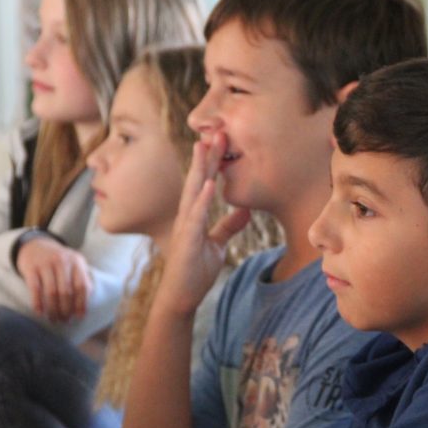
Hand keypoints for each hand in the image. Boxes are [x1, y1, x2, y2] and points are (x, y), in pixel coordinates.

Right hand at [16, 237, 91, 321]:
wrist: (34, 245)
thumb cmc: (58, 261)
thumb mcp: (73, 264)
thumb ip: (82, 279)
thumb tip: (85, 303)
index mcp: (76, 262)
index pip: (82, 286)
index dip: (81, 304)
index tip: (79, 317)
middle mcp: (62, 261)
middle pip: (66, 291)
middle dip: (66, 309)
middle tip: (65, 320)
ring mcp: (46, 264)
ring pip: (51, 292)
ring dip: (53, 309)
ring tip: (54, 319)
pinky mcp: (31, 268)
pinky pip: (35, 288)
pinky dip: (38, 303)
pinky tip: (40, 313)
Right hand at [157, 132, 250, 314]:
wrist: (181, 296)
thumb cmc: (195, 270)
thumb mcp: (217, 244)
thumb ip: (229, 226)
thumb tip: (245, 211)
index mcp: (194, 214)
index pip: (204, 181)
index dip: (213, 161)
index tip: (222, 140)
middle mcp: (187, 215)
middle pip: (197, 179)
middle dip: (207, 155)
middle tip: (217, 131)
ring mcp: (185, 226)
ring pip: (193, 191)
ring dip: (201, 169)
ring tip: (207, 147)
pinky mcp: (187, 240)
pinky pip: (195, 217)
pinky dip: (202, 200)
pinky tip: (209, 185)